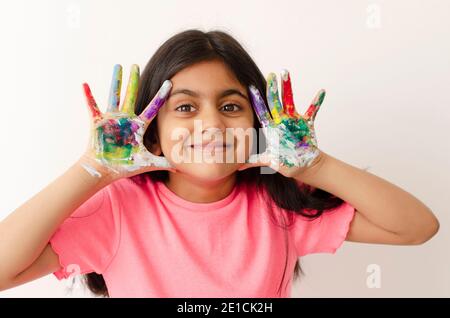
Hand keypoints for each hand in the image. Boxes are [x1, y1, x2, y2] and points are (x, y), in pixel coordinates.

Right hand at [79, 64, 174, 179]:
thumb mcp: (148, 162)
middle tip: (136, 65)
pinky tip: (85, 84)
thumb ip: (164, 163)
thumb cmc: (126, 165)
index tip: (169, 83)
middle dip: (134, 80)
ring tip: (117, 66)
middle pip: (132, 95)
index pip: (153, 107)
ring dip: (115, 81)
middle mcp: (126, 118)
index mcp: (138, 125)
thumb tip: (182, 167)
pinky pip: (92, 106)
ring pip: (114, 96)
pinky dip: (88, 96)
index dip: (161, 96)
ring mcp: (112, 119)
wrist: (106, 170)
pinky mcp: (99, 122)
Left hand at [239, 69, 324, 177]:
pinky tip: (321, 91)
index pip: (261, 111)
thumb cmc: (285, 164)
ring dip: (288, 87)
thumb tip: (238, 167)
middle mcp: (280, 121)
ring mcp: (293, 120)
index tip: (250, 87)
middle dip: (272, 88)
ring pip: (290, 100)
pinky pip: (313, 110)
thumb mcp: (268, 162)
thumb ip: (255, 161)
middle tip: (270, 74)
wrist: (303, 166)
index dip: (257, 101)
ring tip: (286, 73)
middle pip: (274, 101)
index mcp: (270, 128)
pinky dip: (317, 101)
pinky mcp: (306, 123)